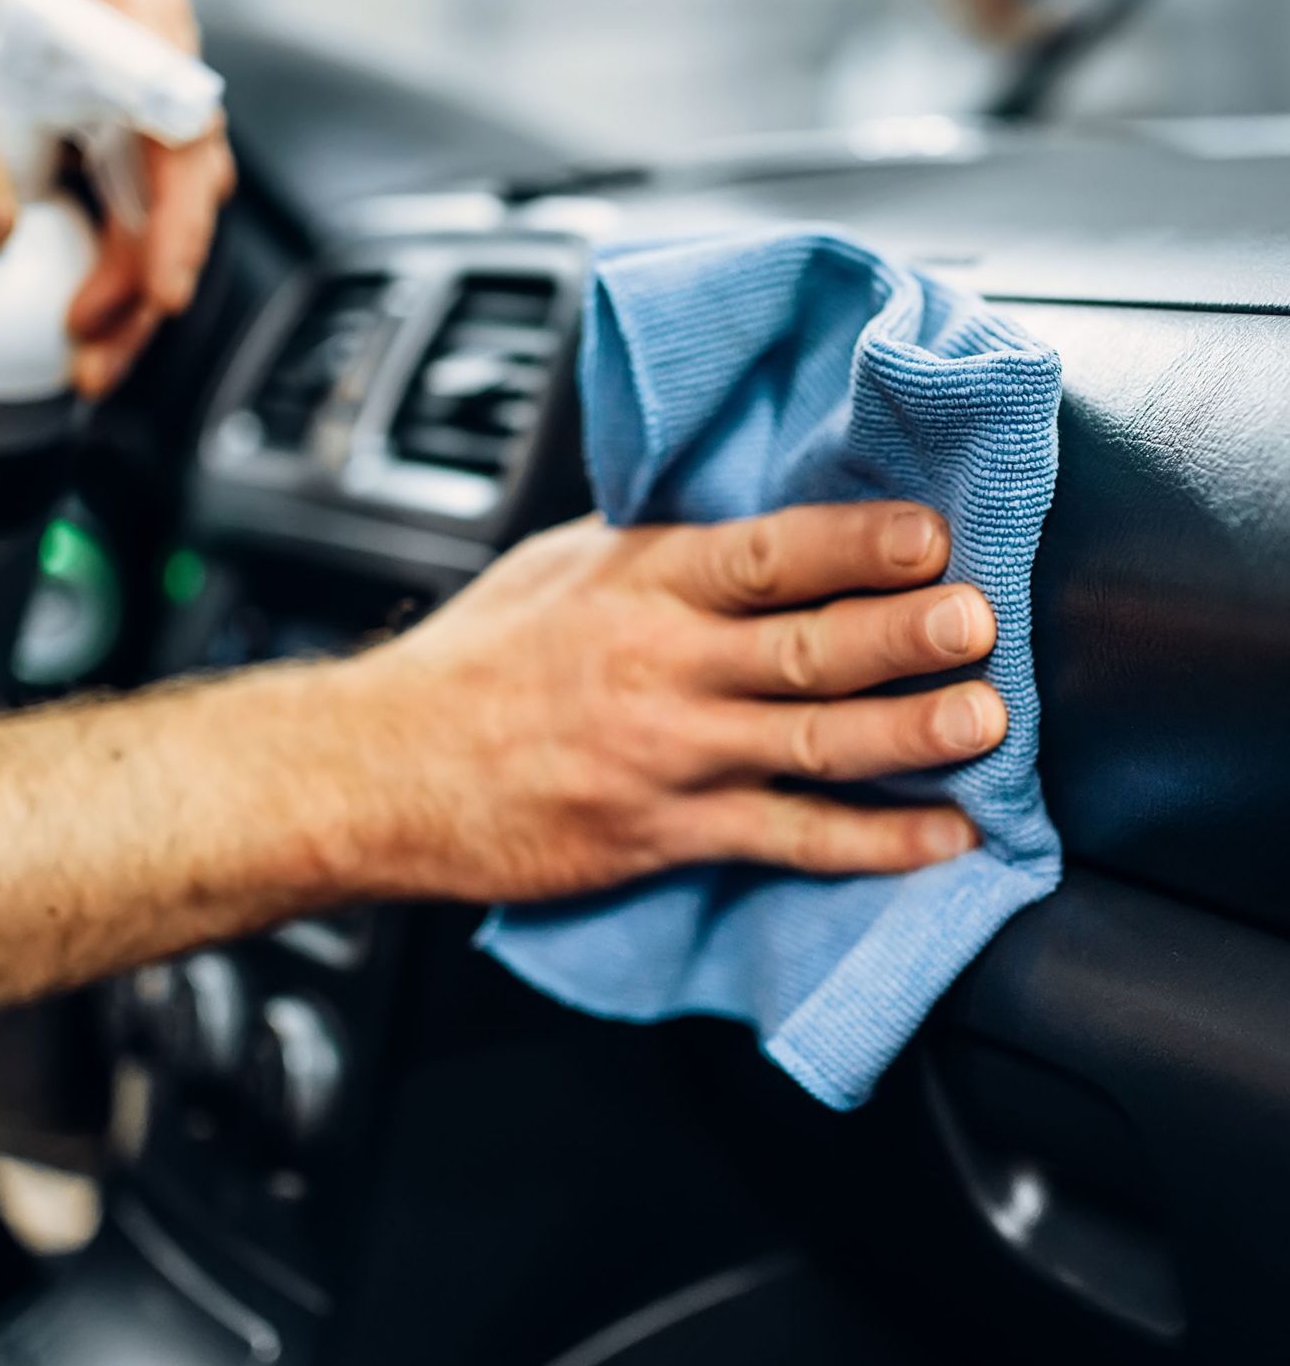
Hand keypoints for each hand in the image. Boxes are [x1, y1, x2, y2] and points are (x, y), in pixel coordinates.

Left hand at [0, 0, 234, 397]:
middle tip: (89, 360)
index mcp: (119, 11)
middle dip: (146, 285)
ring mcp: (156, 101)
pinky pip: (147, 225)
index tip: (161, 293)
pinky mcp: (139, 146)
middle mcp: (160, 51)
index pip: (174, 124)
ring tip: (85, 367)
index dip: (177, 215)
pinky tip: (87, 336)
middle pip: (187, 186)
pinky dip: (121, 286)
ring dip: (137, 301)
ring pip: (175, 218)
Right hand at [337, 502, 1005, 903]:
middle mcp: (658, 665)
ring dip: (908, 733)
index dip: (857, 541)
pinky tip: (937, 839)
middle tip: (979, 622)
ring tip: (986, 723)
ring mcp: (665, 756)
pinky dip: (868, 844)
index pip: (767, 552)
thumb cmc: (468, 665)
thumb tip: (751, 522)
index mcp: (636, 582)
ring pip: (811, 743)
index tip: (931, 533)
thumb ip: (655, 549)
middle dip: (904, 633)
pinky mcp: (661, 833)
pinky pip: (783, 839)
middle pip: (806, 646)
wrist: (379, 770)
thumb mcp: (555, 568)